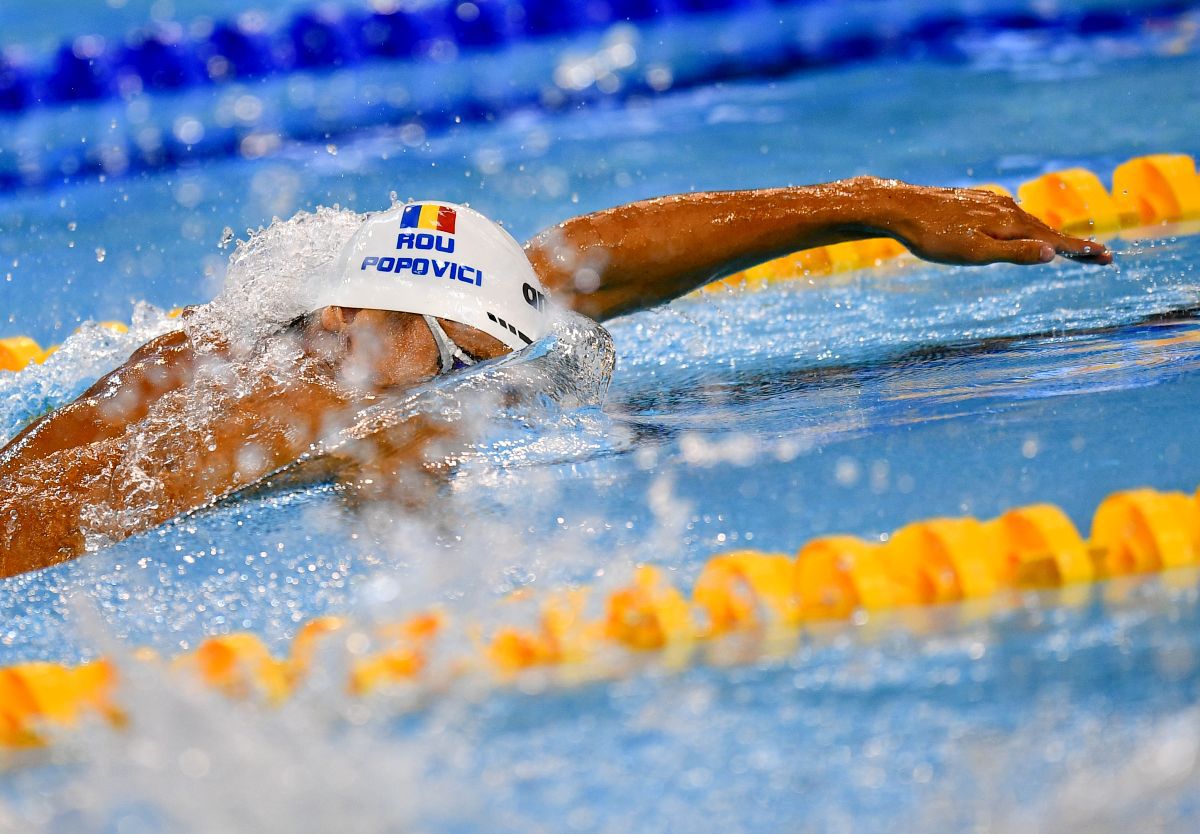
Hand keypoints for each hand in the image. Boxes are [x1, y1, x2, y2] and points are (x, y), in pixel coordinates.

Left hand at [860, 179, 1112, 266]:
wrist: (901, 208)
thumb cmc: (934, 238)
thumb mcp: (974, 253)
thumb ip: (1013, 254)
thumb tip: (1051, 254)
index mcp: (1011, 223)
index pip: (1054, 241)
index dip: (1080, 251)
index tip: (1108, 258)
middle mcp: (1007, 208)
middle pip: (1047, 231)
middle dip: (1073, 246)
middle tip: (1101, 258)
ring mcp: (991, 203)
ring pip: (1028, 223)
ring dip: (1051, 236)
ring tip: (1069, 250)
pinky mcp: (976, 202)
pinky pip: (1010, 216)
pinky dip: (1027, 227)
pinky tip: (1023, 230)